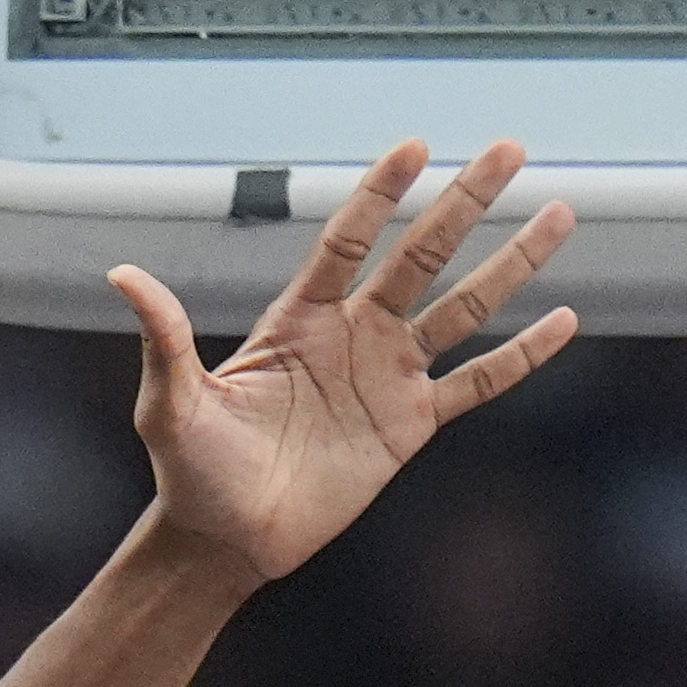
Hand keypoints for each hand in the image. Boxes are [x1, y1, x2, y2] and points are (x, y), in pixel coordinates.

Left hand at [114, 140, 578, 587]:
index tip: (413, 146)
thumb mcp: (170, 402)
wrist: (225, 541)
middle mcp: (352, 336)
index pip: (348, 241)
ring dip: (511, 264)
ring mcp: (387, 377)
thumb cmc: (191, 471)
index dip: (378, 195)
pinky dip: (520, 357)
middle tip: (509, 148)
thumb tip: (123, 276)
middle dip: (465, 202)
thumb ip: (163, 337)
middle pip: (421, 255)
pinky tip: (564, 321)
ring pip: (462, 308)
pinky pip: (476, 384)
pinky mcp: (410, 426)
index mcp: (298, 320)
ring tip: (558, 215)